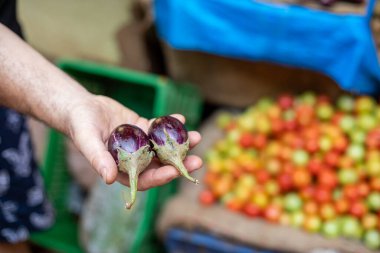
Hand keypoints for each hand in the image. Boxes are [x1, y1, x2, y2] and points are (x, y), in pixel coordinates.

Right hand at [67, 95, 201, 189]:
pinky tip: (182, 118)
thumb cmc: (81, 127)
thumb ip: (98, 159)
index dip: (160, 177)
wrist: (82, 108)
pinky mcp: (144, 129)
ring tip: (197, 137)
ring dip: (181, 144)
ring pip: (164, 147)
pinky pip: (160, 128)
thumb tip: (109, 179)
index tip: (174, 172)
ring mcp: (141, 144)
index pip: (144, 179)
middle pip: (160, 165)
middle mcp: (135, 160)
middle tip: (198, 161)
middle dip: (179, 163)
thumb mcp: (87, 142)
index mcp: (123, 170)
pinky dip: (171, 124)